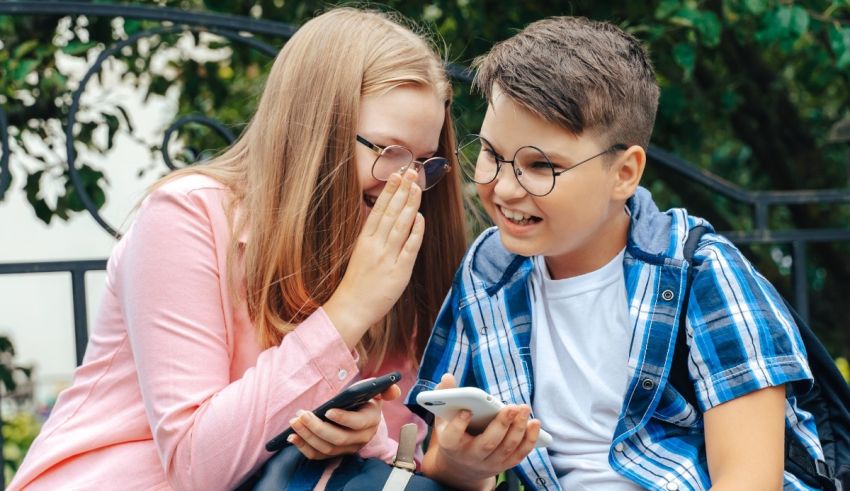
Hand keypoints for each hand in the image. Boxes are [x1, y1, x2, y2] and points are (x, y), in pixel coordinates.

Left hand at [287, 384, 401, 459]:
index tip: (328, 411)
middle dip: (317, 428)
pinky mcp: (334, 453)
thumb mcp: (376, 392)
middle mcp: (360, 438)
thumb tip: (393, 388)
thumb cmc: (365, 399)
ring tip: (294, 422)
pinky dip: (303, 448)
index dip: (343, 419)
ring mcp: (346, 448)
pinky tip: (292, 437)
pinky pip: (317, 456)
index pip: (357, 424)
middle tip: (301, 415)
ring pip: (326, 448)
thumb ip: (386, 389)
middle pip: (338, 439)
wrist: (361, 415)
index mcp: (370, 421)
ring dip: (307, 436)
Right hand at [324, 168, 423, 348]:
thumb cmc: (358, 282)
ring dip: (410, 205)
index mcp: (365, 239)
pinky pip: (410, 247)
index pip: (379, 209)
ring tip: (418, 188)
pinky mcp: (399, 271)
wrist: (353, 307)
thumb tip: (384, 215)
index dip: (389, 191)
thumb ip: (373, 235)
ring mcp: (388, 257)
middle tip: (411, 172)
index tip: (397, 174)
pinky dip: (415, 232)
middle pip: (391, 213)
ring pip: (401, 225)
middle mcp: (376, 245)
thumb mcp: (361, 253)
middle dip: (402, 191)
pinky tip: (420, 218)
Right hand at [421, 374, 540, 490]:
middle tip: (511, 407)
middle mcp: (470, 457)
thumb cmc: (453, 434)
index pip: (452, 437)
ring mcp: (489, 463)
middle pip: (487, 444)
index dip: (458, 424)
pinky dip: (529, 440)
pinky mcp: (504, 465)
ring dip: (518, 429)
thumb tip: (448, 377)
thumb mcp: (444, 418)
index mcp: (451, 445)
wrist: (462, 467)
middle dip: (500, 425)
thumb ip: (444, 397)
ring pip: (506, 449)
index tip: (466, 410)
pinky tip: (534, 423)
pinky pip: (520, 454)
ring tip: (524, 409)